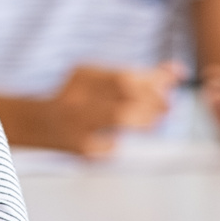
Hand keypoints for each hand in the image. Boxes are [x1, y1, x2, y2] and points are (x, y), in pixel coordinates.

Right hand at [0, 62, 183, 157]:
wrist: (41, 125)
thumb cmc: (82, 101)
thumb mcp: (105, 82)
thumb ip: (141, 77)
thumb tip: (177, 71)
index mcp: (83, 75)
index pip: (124, 77)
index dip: (152, 84)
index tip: (171, 90)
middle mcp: (76, 96)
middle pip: (122, 92)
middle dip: (151, 103)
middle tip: (168, 108)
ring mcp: (76, 122)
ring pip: (117, 117)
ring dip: (143, 120)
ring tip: (154, 122)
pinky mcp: (80, 148)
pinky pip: (111, 146)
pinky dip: (121, 142)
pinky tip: (120, 140)